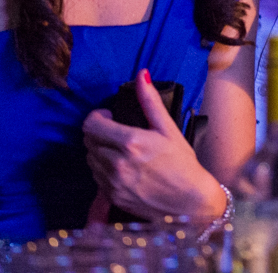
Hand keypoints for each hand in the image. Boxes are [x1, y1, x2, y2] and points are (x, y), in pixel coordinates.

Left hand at [82, 69, 228, 221]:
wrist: (189, 202)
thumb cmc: (183, 163)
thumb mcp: (168, 129)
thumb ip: (150, 101)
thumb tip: (141, 75)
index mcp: (131, 142)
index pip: (92, 124)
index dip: (97, 116)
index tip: (109, 116)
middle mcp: (117, 163)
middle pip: (88, 140)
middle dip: (98, 132)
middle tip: (115, 132)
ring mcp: (113, 182)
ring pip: (90, 158)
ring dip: (99, 150)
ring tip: (118, 149)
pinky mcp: (112, 196)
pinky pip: (96, 176)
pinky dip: (103, 168)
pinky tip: (121, 166)